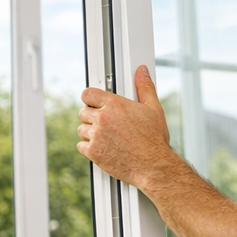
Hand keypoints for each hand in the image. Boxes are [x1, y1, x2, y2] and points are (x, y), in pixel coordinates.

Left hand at [78, 65, 181, 189]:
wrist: (153, 165)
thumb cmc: (154, 140)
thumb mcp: (154, 109)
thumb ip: (145, 87)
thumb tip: (142, 71)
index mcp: (115, 105)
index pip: (88, 94)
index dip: (91, 99)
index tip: (95, 104)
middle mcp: (103, 118)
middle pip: (83, 112)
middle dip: (92, 117)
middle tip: (105, 123)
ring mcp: (96, 136)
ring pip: (81, 129)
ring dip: (90, 132)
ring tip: (105, 137)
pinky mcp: (93, 152)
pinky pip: (81, 146)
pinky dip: (89, 148)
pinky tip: (102, 147)